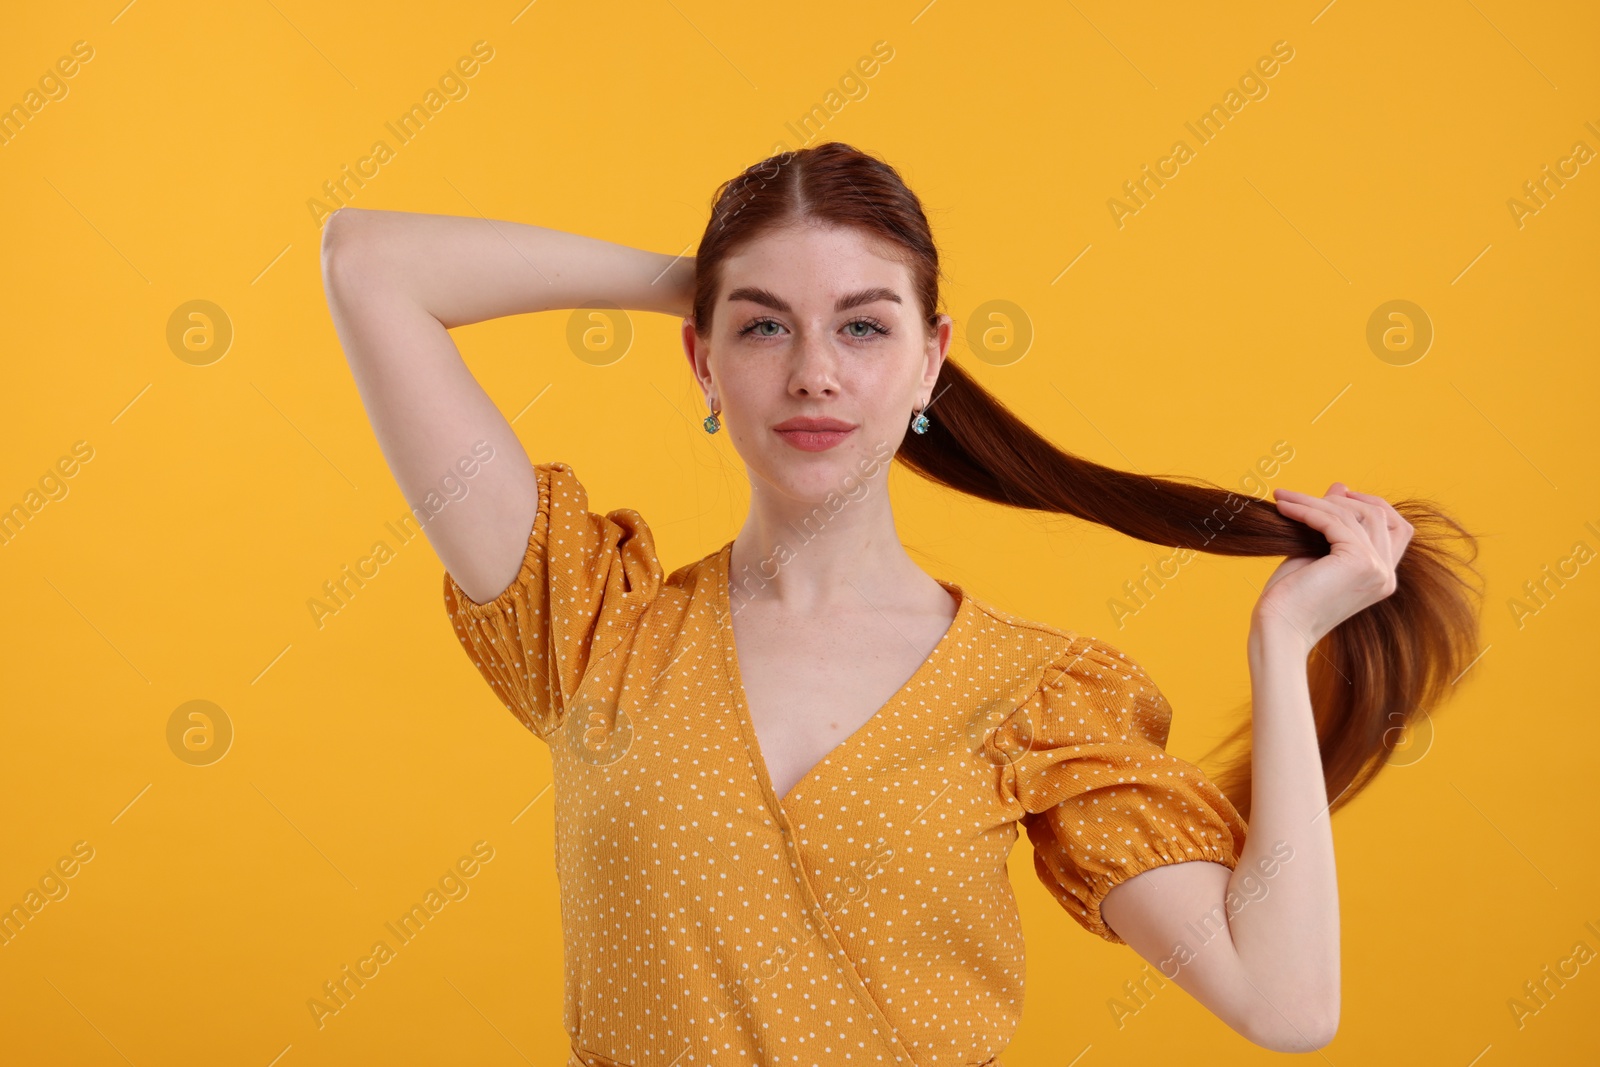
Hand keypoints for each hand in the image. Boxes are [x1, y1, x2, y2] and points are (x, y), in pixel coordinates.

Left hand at [1256, 483, 1414, 650]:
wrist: (1279, 629)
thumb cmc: (1292, 598)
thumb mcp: (1316, 552)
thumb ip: (1332, 524)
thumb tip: (1341, 485)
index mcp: (1382, 576)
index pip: (1398, 528)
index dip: (1371, 505)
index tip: (1336, 496)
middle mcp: (1386, 574)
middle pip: (1377, 515)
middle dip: (1339, 499)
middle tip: (1298, 497)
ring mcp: (1376, 569)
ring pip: (1352, 514)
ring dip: (1313, 500)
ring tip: (1283, 498)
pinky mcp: (1359, 562)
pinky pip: (1333, 521)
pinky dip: (1306, 509)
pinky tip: (1283, 506)